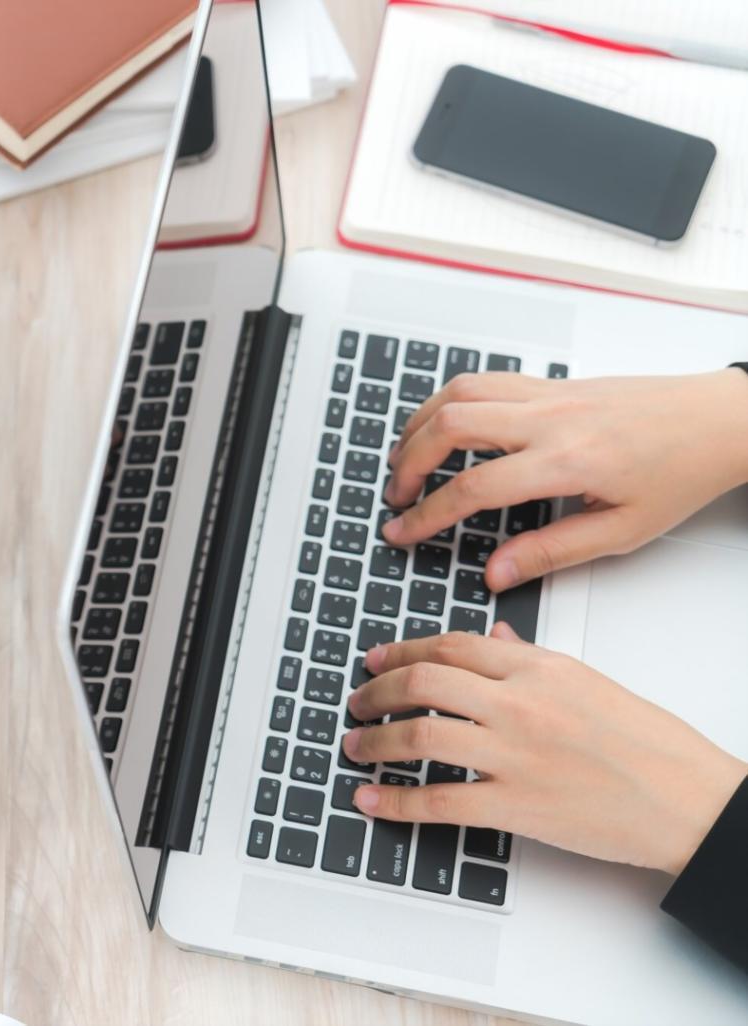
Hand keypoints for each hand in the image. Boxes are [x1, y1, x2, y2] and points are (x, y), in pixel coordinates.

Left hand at [343, 627, 747, 873]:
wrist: (689, 800)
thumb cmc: (649, 743)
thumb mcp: (588, 680)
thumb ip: (531, 657)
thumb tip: (494, 634)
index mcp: (539, 666)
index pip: (451, 645)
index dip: (402, 651)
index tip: (377, 660)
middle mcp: (520, 703)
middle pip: (423, 681)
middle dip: (377, 690)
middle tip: (358, 701)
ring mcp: (514, 755)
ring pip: (420, 735)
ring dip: (374, 740)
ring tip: (356, 745)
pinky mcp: (516, 805)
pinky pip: (438, 800)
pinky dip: (395, 800)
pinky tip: (371, 799)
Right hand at [380, 370, 747, 590]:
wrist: (719, 420)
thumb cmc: (681, 472)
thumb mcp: (622, 531)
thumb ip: (552, 551)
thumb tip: (497, 572)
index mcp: (567, 462)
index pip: (473, 487)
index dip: (428, 514)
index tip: (403, 532)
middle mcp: (550, 419)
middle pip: (451, 426)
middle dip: (409, 463)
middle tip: (397, 496)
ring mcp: (548, 393)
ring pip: (459, 393)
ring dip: (420, 424)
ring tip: (405, 458)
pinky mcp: (552, 382)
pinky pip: (483, 380)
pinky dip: (448, 401)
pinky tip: (442, 425)